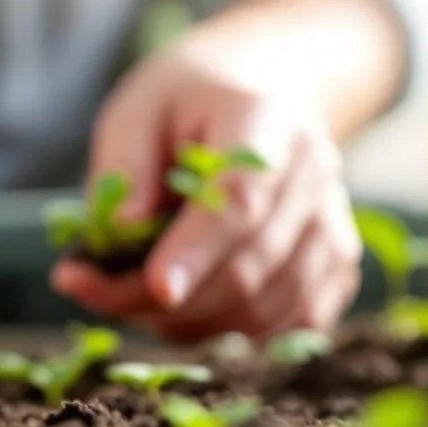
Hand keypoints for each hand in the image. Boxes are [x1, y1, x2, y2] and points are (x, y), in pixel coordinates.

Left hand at [51, 52, 362, 341]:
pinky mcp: (337, 264)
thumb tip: (121, 233)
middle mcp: (314, 173)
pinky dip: (230, 333)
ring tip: (131, 296)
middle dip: (166, 300)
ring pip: (267, 307)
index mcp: (267, 120)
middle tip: (90, 291)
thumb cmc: (186, 102)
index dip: (198, 251)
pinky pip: (289, 324)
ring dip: (191, 322)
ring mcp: (332, 222)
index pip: (242, 199)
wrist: (261, 93)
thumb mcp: (137, 109)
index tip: (155, 288)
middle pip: (250, 265)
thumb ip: (125, 165)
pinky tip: (184, 313)